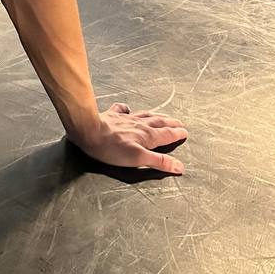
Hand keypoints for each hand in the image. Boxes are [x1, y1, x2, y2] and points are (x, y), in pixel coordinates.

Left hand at [68, 102, 186, 173]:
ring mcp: (125, 118)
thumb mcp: (139, 159)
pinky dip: (127, 109)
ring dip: (156, 116)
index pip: (166, 134)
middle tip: (178, 123)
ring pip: (145, 115)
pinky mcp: (112, 115)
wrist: (89, 131)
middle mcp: (139, 125)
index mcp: (147, 136)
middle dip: (170, 123)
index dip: (177, 134)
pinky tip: (128, 108)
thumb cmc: (113, 149)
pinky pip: (122, 109)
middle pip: (158, 123)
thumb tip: (180, 166)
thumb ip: (159, 162)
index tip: (185, 132)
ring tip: (162, 116)